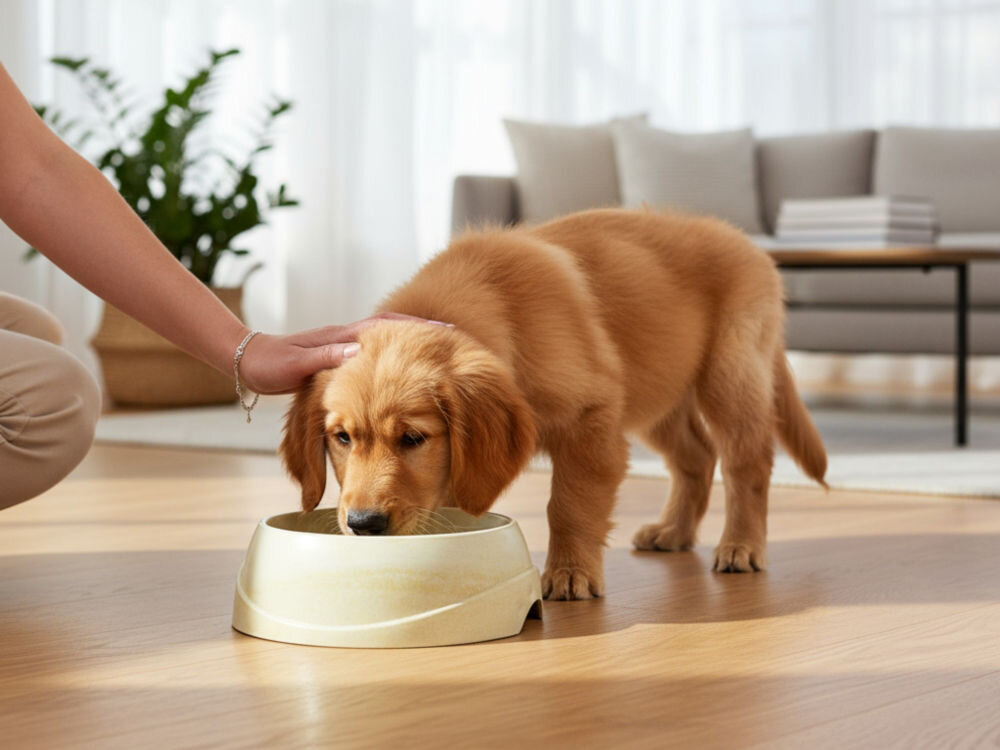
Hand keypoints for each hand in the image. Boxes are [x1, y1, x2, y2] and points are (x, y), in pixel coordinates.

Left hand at [236, 313, 449, 394]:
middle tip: (455, 337)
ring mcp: (346, 346)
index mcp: (344, 337)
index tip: (446, 331)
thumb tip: (360, 350)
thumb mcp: (297, 364)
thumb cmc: (270, 365)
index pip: (389, 326)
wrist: (248, 361)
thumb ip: (326, 357)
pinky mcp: (341, 357)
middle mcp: (349, 338)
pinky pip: (377, 355)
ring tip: (439, 351)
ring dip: (412, 342)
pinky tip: (404, 370)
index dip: (418, 328)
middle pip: (395, 329)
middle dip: (424, 331)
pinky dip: (395, 357)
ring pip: (388, 341)